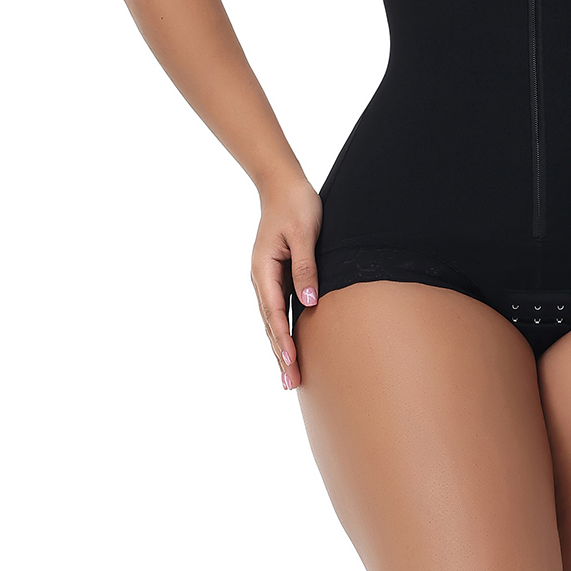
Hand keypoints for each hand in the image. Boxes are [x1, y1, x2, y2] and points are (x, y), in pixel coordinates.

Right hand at [249, 175, 322, 390]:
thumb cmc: (297, 206)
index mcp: (264, 269)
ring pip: (272, 320)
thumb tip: (309, 302)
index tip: (292, 362)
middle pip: (270, 323)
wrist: (283, 186)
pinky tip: (291, 346)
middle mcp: (261, 278)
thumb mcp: (304, 234)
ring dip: (280, 347)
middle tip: (290, 384)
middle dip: (280, 354)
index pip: (274, 312)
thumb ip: (306, 267)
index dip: (283, 339)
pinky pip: (278, 309)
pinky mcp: (276, 276)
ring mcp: (267, 278)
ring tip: (289, 376)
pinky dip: (282, 330)